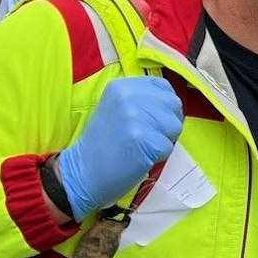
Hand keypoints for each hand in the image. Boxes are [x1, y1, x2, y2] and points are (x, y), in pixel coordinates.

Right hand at [55, 76, 183, 218]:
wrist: (83, 171)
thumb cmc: (104, 142)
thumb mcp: (116, 108)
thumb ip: (140, 99)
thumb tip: (170, 102)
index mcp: (121, 86)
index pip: (163, 86)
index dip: (165, 105)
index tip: (155, 119)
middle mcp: (128, 96)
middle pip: (174, 104)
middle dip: (168, 122)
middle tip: (148, 136)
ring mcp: (135, 117)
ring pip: (174, 126)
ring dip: (164, 140)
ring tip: (142, 146)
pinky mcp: (143, 140)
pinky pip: (168, 147)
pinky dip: (159, 157)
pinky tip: (139, 158)